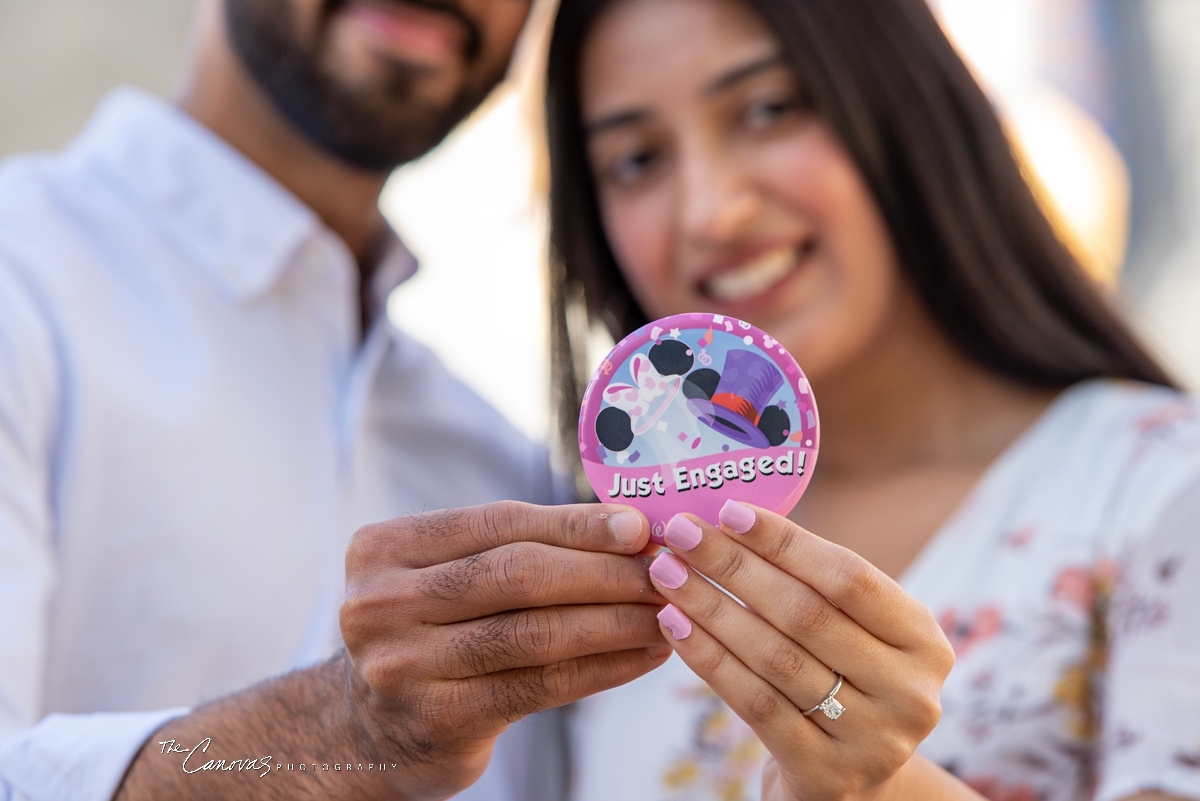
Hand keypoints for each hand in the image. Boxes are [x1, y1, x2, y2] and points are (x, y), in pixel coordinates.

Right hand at [339, 500, 669, 798]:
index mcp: (384, 549)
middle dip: (603, 571)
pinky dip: (602, 668)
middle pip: (517, 575)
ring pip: (534, 634)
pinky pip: (540, 686)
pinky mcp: (438, 721)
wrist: (372, 728)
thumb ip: (518, 548)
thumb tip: (631, 529)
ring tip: (665, 614)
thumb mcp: (447, 576)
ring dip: (614, 621)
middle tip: (664, 571)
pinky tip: (642, 657)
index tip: (639, 526)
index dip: (575, 524)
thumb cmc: (432, 631)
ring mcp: (404, 666)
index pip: (497, 523)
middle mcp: (382, 604)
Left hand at [647, 501, 953, 800]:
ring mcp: (872, 740)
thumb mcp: (851, 631)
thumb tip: (731, 519)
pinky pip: (754, 702)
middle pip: (806, 614)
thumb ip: (812, 583)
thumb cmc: (839, 677)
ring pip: (775, 658)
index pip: (849, 577)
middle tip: (682, 534)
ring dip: (711, 608)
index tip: (728, 511)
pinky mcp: (825, 774)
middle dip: (735, 567)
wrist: (848, 778)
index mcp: (925, 641)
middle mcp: (910, 693)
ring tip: (667, 574)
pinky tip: (674, 626)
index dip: (786, 542)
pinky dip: (709, 659)